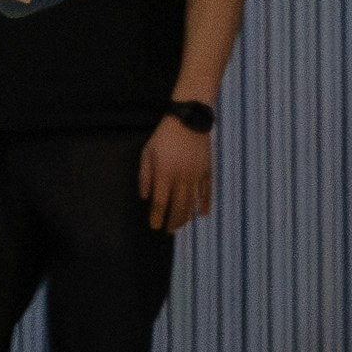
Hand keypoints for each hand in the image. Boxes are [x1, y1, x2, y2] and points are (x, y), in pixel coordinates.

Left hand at [138, 115, 213, 232]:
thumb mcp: (147, 153)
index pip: (160, 202)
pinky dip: (205, 204)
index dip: (157, 216)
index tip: (154, 226)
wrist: (188, 120)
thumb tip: (145, 197)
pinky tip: (202, 214)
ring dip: (186, 217)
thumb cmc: (164, 137)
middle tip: (168, 230)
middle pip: (178, 206)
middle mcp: (181, 178)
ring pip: (192, 202)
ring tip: (180, 225)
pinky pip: (207, 192)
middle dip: (172, 221)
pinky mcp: (206, 171)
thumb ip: (145, 176)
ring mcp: (196, 175)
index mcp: (164, 173)